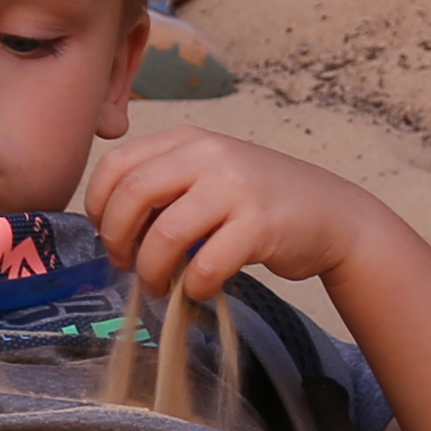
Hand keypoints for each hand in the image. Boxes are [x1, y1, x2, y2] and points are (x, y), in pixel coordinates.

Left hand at [90, 128, 374, 301]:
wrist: (332, 214)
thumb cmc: (261, 200)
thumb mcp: (210, 173)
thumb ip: (166, 184)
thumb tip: (112, 227)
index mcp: (188, 139)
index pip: (116, 164)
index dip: (99, 206)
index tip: (107, 233)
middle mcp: (209, 154)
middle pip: (132, 196)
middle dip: (117, 240)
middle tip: (126, 264)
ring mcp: (235, 188)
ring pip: (164, 235)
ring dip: (151, 271)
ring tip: (159, 286)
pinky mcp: (259, 225)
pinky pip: (205, 265)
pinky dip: (194, 287)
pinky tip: (199, 290)